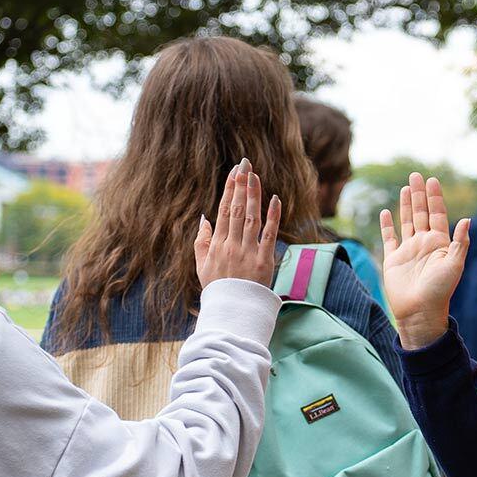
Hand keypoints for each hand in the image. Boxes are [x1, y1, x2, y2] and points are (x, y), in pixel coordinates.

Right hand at [194, 161, 281, 288]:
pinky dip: (272, 216)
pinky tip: (275, 199)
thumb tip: (205, 218)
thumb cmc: (218, 289)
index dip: (229, 190)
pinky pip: (269, 234)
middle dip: (240, 185)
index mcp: (217, 245)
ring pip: (250, 218)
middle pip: (235, 210)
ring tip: (255, 176)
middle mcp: (231, 245)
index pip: (223, 211)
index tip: (234, 172)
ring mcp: (247, 252)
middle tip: (245, 165)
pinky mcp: (264, 260)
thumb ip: (201, 242)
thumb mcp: (201, 266)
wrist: (233, 312)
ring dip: (253, 195)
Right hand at [379, 173, 470, 347]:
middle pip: (421, 213)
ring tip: (406, 188)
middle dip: (419, 194)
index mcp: (440, 243)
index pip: (437, 214)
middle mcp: (424, 243)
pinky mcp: (393, 259)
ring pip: (407, 221)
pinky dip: (387, 225)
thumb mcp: (454, 265)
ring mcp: (408, 250)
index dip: (435, 197)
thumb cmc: (440, 291)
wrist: (420, 312)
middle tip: (416, 175)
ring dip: (406, 205)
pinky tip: (386, 212)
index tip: (432, 180)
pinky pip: (390, 238)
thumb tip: (467, 219)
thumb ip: (460, 242)